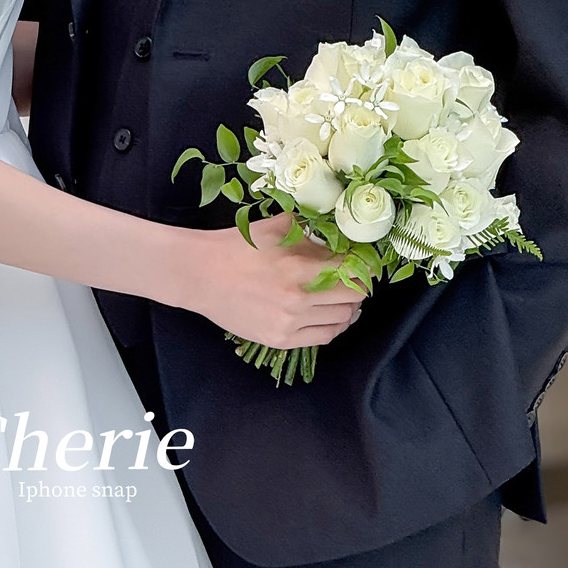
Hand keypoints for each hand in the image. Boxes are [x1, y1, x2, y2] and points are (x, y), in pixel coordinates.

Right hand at [186, 215, 361, 349]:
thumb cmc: (237, 246)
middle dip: (358, 285)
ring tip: (343, 294)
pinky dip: (334, 325)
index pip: (352, 272)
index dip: (364, 266)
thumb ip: (311, 231)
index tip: (365, 261)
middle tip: (355, 276)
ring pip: (342, 319)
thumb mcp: (277, 227)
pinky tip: (331, 314)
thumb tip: (341, 234)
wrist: (201, 274)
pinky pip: (323, 337)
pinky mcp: (280, 340)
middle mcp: (297, 299)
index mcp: (298, 268)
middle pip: (352, 297)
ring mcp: (289, 323)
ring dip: (348, 305)